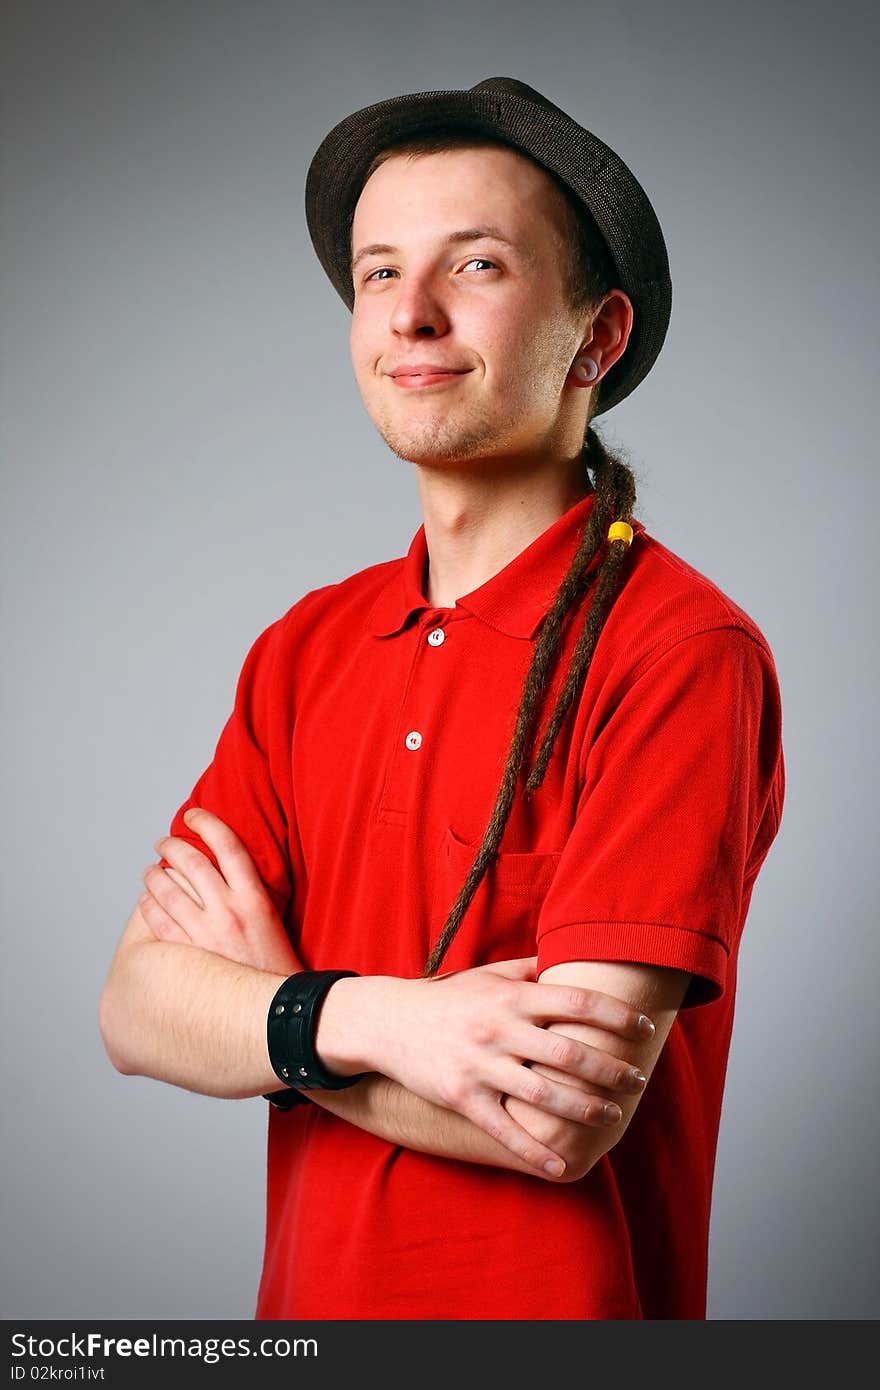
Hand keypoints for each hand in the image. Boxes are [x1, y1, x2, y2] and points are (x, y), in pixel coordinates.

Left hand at [139, 807, 300, 976]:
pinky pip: (160, 921)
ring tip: (149, 870)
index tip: (194, 815)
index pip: (229, 845)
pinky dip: (149, 905)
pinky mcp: (190, 955)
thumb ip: (253, 895)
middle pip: (193, 863)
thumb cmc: (278, 967)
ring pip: (169, 891)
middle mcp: (230, 910)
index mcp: (256, 898)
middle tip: (163, 843)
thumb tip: (230, 873)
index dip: (208, 823)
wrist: (279, 1011)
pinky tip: (146, 900)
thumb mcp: (275, 921)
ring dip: (154, 875)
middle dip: (172, 847)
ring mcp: (208, 933)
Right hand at [355, 960, 653, 1175]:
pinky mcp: (462, 1098)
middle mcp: (499, 1028)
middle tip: (637, 1080)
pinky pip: (505, 1131)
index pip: (576, 1001)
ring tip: (612, 1117)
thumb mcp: (489, 974)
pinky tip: (562, 1167)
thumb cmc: (449, 997)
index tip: (643, 1028)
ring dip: (585, 1110)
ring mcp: (480, 1066)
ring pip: (544, 1095)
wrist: (389, 1021)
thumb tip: (572, 959)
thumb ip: (530, 969)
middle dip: (610, 1069)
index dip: (616, 1015)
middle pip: (568, 1052)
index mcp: (511, 996)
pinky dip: (535, 1153)